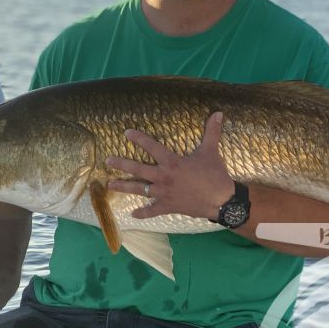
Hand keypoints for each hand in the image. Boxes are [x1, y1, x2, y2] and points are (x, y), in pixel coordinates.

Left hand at [106, 111, 232, 220]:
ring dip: (123, 187)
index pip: (152, 147)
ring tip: (109, 185)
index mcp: (172, 162)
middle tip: (107, 160)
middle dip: (121, 164)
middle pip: (138, 169)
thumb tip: (218, 113)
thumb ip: (212, 131)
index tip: (126, 133)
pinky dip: (143, 213)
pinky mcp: (168, 206)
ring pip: (140, 189)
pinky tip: (132, 215)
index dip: (139, 139)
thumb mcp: (211, 150)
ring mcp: (164, 193)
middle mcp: (164, 177)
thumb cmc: (215, 174)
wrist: (221, 200)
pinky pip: (152, 211)